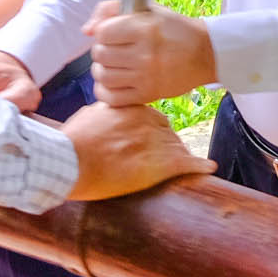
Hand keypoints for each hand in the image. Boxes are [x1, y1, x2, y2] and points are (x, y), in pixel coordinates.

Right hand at [61, 100, 212, 200]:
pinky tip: (208, 168)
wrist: (69, 160)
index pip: (154, 118)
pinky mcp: (158, 165)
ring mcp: (154, 142)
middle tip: (168, 156)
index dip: (155, 131)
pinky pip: (186, 163)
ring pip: (177, 147)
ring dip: (182, 157)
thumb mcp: (89, 115)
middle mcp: (147, 122)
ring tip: (190, 166)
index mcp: (131, 108)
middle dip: (169, 144)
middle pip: (168, 132)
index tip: (152, 140)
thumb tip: (107, 114)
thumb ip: (106, 112)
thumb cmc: (72, 141)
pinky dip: (200, 166)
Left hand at [82, 2, 218, 106]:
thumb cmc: (174, 29)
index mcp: (145, 29)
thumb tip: (86, 30)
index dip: (103, 31)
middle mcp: (145, 54)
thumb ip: (112, 10)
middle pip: (100, 55)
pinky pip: (111, 98)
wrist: (205, 54)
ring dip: (102, 69)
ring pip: (102, 76)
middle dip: (102, 50)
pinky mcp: (148, 95)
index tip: (113, 32)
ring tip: (113, 65)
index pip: (102, 33)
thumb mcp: (147, 9)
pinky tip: (114, 82)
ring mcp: (146, 77)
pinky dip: (105, 90)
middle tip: (113, 49)